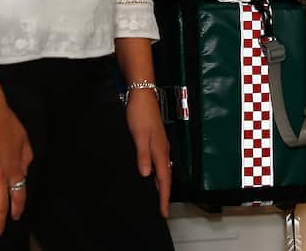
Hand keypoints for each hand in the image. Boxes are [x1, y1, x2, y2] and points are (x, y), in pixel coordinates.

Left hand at [126, 89, 171, 216]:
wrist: (142, 94)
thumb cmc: (140, 114)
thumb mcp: (139, 135)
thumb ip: (143, 155)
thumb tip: (146, 175)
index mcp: (160, 150)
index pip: (164, 179)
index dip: (164, 196)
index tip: (164, 212)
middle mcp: (163, 149)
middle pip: (166, 176)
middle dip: (165, 194)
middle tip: (163, 209)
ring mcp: (161, 144)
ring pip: (164, 169)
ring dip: (163, 184)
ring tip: (159, 197)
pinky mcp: (157, 139)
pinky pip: (161, 162)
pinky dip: (159, 173)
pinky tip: (153, 174)